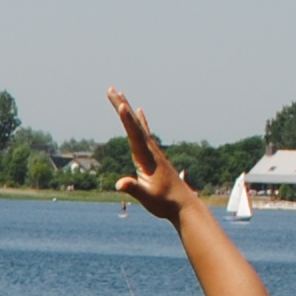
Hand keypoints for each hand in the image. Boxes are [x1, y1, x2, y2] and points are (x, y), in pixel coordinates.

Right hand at [109, 89, 193, 223]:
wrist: (184, 205)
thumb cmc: (165, 203)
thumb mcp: (147, 198)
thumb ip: (133, 189)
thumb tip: (120, 184)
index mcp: (147, 158)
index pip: (135, 135)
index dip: (127, 120)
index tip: (120, 105)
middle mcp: (151, 150)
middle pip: (134, 124)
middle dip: (122, 106)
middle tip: (111, 89)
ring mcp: (153, 151)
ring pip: (138, 125)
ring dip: (128, 109)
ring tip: (119, 95)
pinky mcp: (154, 155)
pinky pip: (144, 132)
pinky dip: (140, 121)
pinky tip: (139, 111)